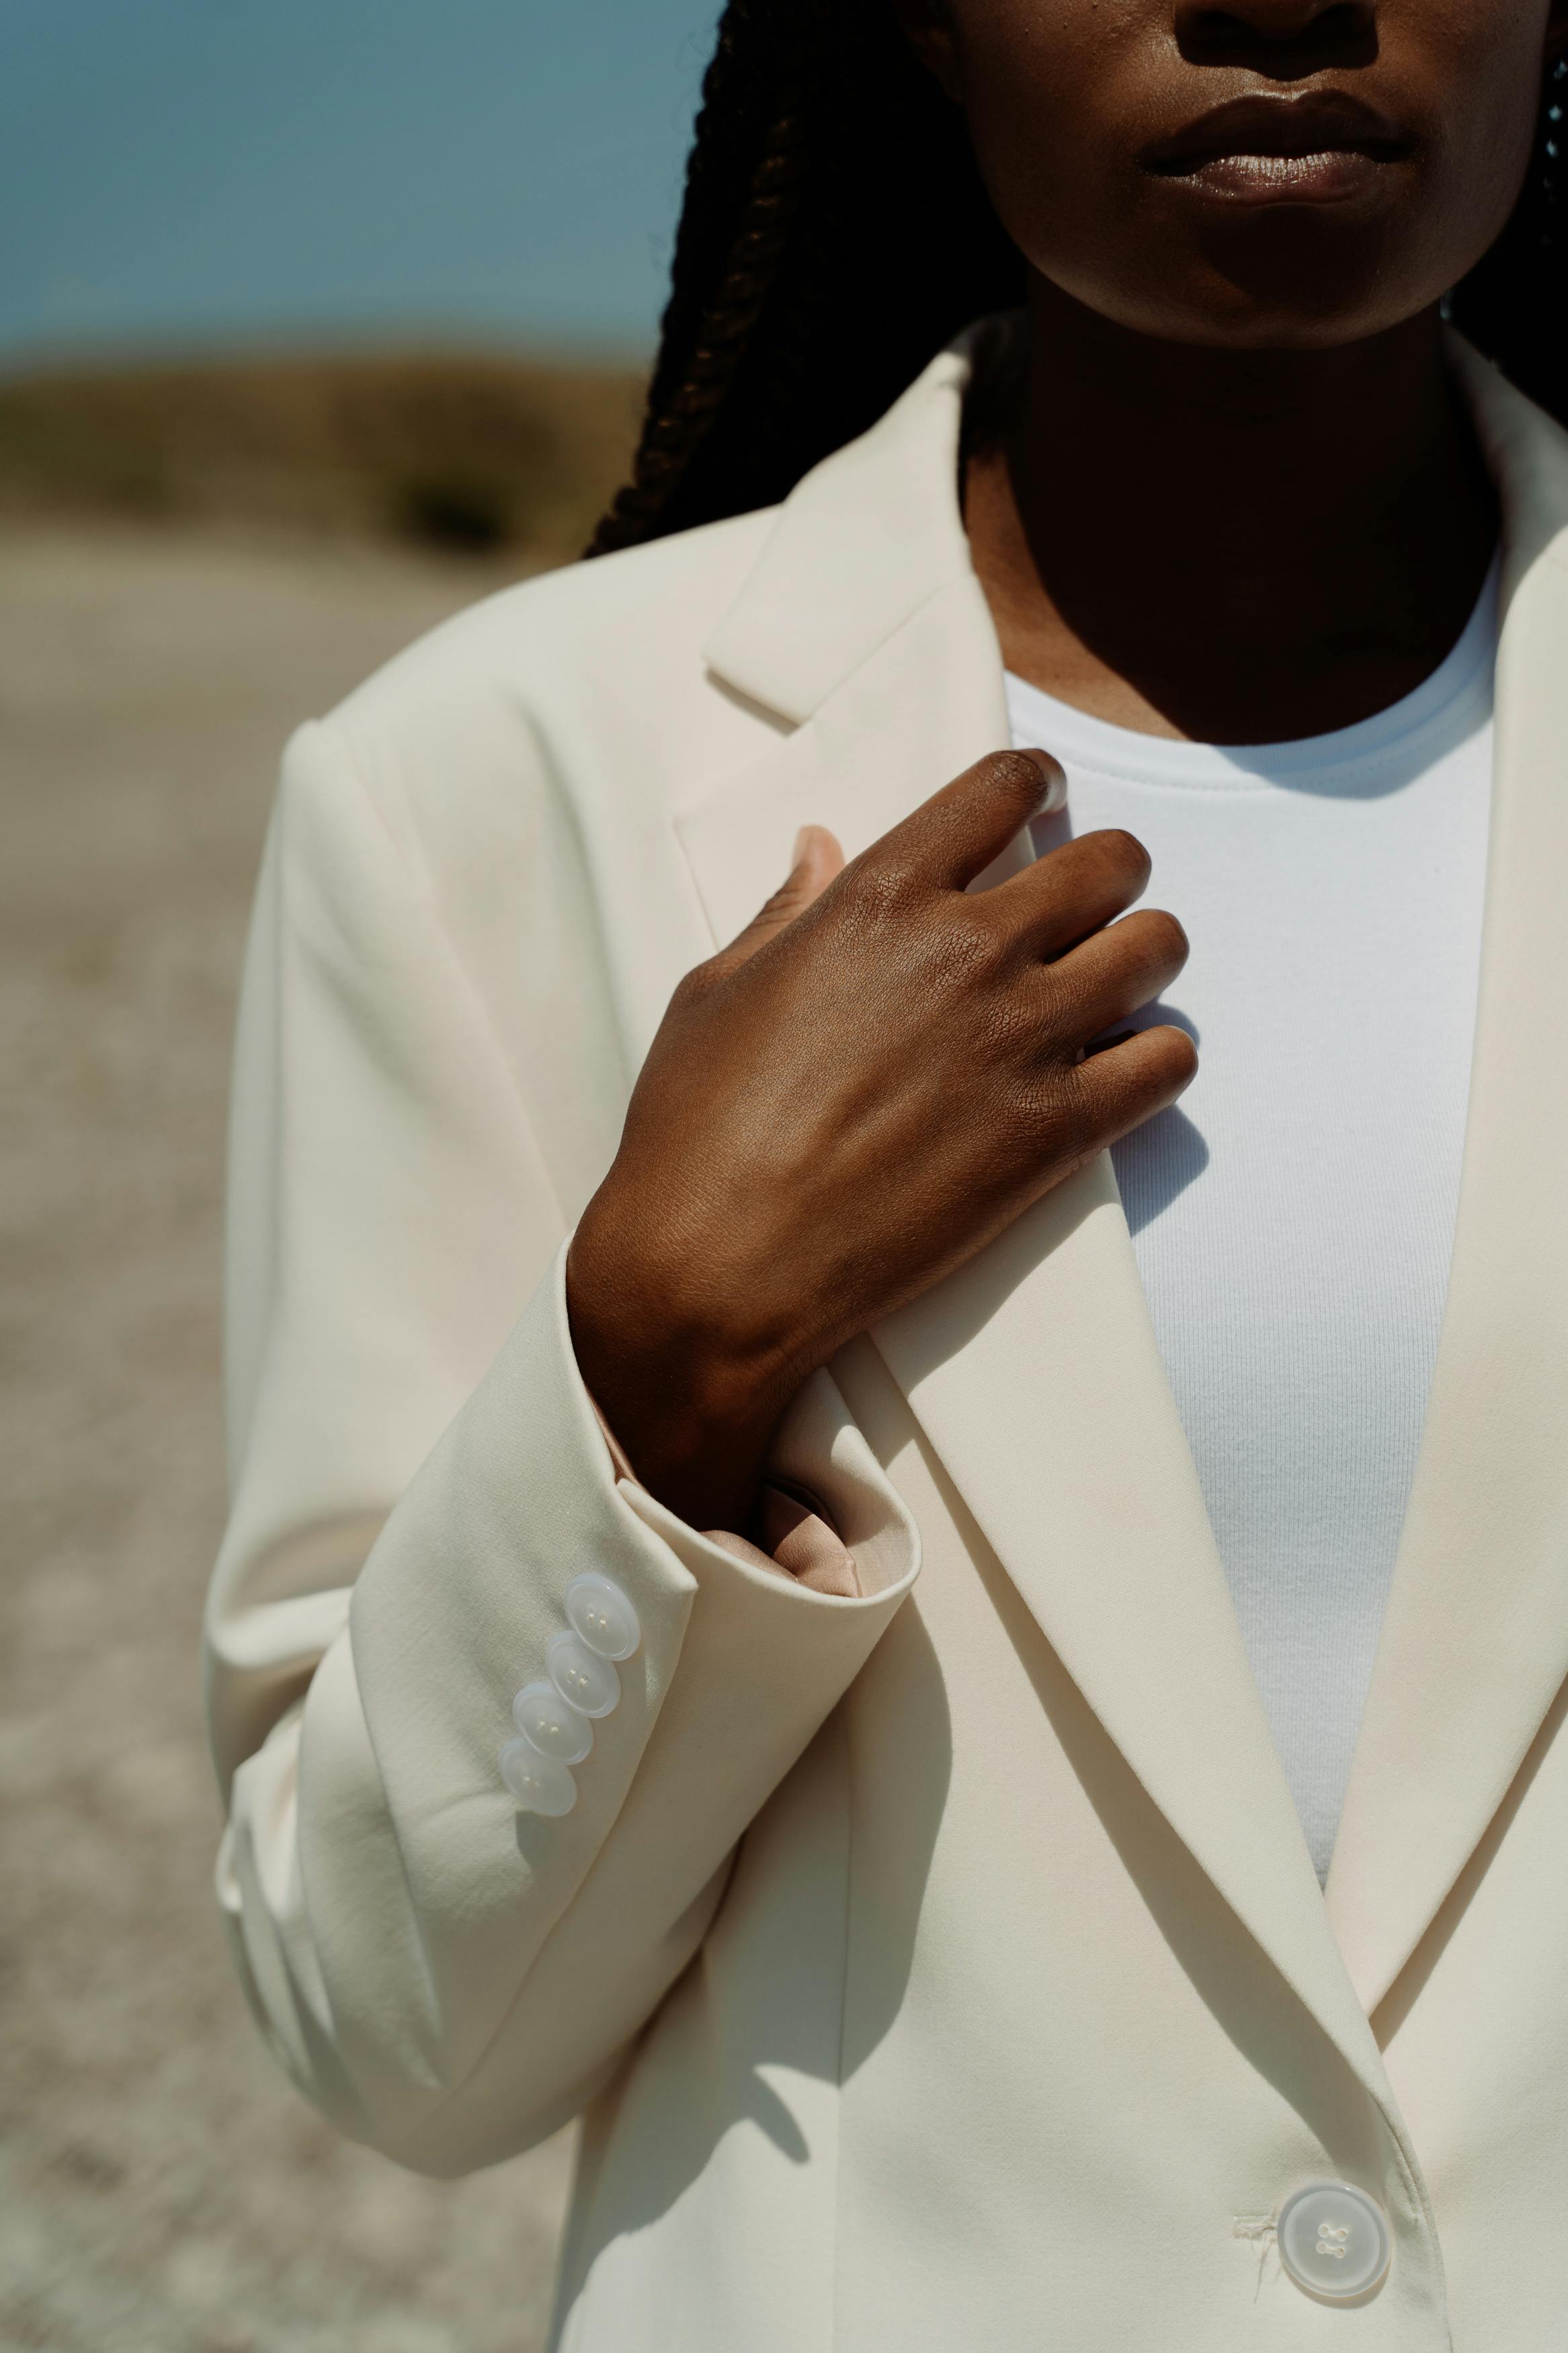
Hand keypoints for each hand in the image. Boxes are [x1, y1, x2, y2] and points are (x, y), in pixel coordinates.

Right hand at [567, 751, 1193, 1530]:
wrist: (719, 1266)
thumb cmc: (696, 1129)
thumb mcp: (717, 991)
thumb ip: (786, 912)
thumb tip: (817, 847)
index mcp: (880, 898)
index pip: (1000, 791)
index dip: (1034, 783)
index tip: (1043, 796)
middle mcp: (968, 951)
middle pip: (1107, 861)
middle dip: (1110, 868)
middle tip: (1092, 898)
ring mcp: (1021, 1040)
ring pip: (1157, 947)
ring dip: (1145, 954)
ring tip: (1117, 980)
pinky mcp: (1056, 1133)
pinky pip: (1166, 1063)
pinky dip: (1158, 1057)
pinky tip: (1126, 1067)